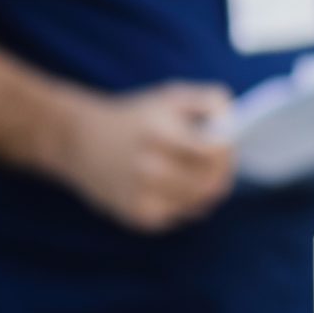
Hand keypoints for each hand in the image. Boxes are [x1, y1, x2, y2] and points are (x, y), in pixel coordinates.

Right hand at [54, 81, 234, 231]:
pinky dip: (188, 201)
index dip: (228, 148)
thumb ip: (210, 101)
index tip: (225, 142)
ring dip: (209, 187)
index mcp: (160, 135)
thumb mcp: (170, 97)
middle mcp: (149, 168)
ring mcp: (143, 196)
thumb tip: (235, 123)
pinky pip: (183, 214)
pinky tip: (175, 184)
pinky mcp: (139, 216)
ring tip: (200, 170)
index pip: (216, 151)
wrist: (78, 141)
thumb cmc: (136, 117)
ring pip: (202, 202)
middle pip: (213, 182)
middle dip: (224, 170)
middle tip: (219, 160)